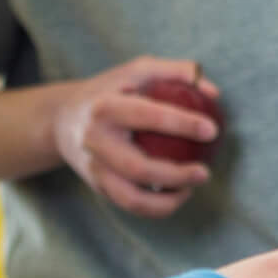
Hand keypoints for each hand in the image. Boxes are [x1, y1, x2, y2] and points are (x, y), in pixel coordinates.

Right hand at [51, 57, 220, 217]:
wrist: (63, 120)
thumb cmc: (112, 90)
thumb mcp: (138, 70)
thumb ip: (176, 72)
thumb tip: (214, 93)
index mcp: (105, 107)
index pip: (148, 115)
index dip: (183, 123)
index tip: (212, 130)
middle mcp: (95, 140)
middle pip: (137, 167)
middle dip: (176, 175)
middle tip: (205, 172)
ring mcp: (94, 168)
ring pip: (131, 198)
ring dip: (167, 201)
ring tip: (192, 189)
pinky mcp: (97, 186)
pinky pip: (130, 205)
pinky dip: (157, 207)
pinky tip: (179, 194)